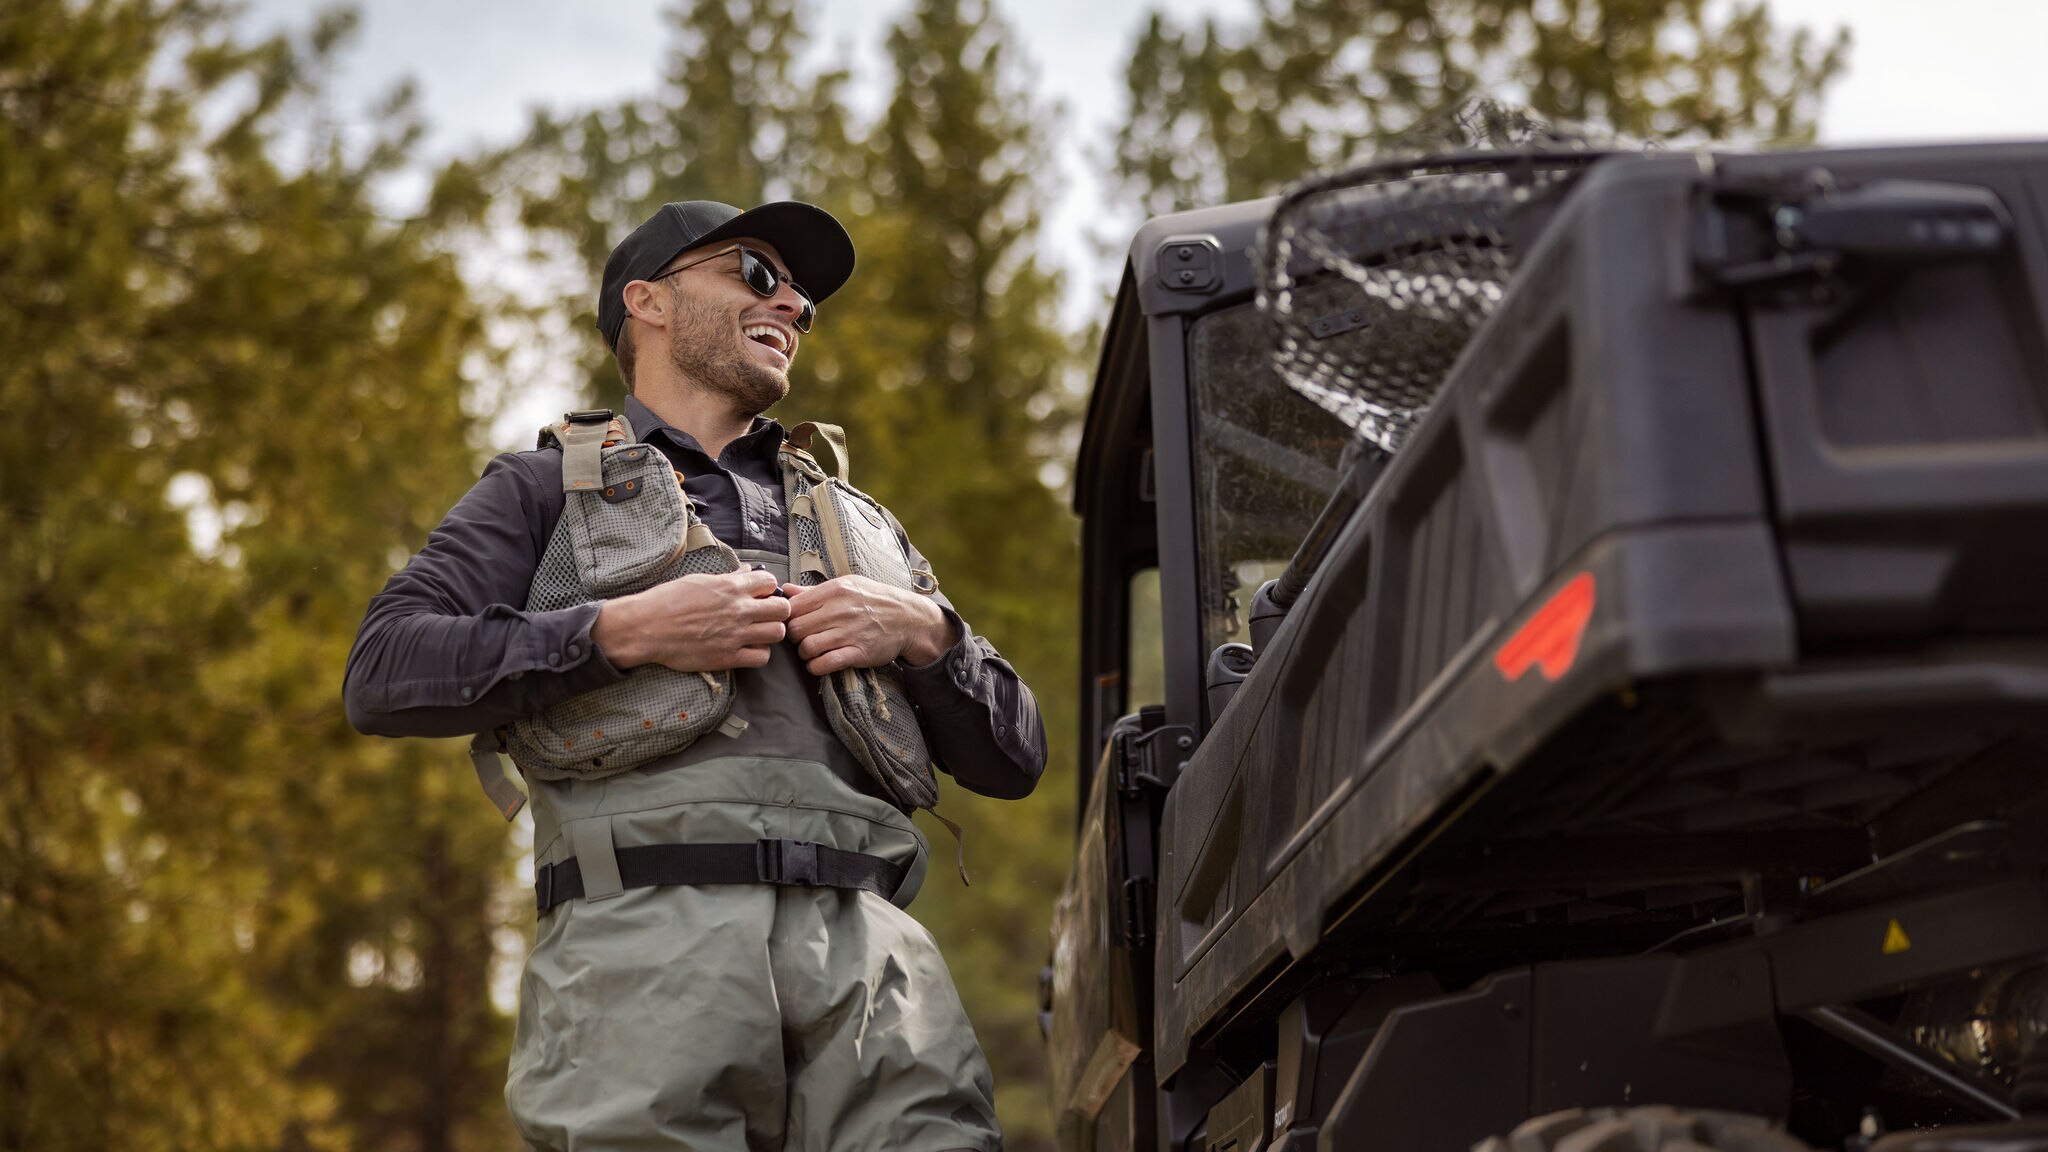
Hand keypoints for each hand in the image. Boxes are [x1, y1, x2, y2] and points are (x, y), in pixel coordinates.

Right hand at [591, 569, 790, 671]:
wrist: (646, 627)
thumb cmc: (668, 600)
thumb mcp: (699, 581)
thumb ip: (728, 578)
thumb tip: (748, 572)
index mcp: (730, 588)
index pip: (770, 583)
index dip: (768, 589)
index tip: (761, 595)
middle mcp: (738, 610)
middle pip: (782, 609)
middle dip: (777, 611)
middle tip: (765, 615)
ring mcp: (735, 635)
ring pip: (777, 634)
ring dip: (770, 633)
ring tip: (757, 633)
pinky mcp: (727, 657)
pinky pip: (761, 658)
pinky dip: (759, 654)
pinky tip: (747, 649)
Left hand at [782, 575, 955, 676]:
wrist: (908, 619)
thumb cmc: (874, 600)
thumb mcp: (847, 586)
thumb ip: (814, 591)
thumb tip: (784, 591)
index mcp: (834, 591)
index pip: (793, 607)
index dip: (788, 618)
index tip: (794, 624)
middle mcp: (840, 610)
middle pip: (796, 629)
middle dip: (795, 638)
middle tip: (804, 639)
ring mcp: (849, 632)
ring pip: (807, 648)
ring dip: (805, 654)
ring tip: (812, 652)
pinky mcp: (858, 653)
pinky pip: (824, 664)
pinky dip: (816, 667)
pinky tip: (820, 664)